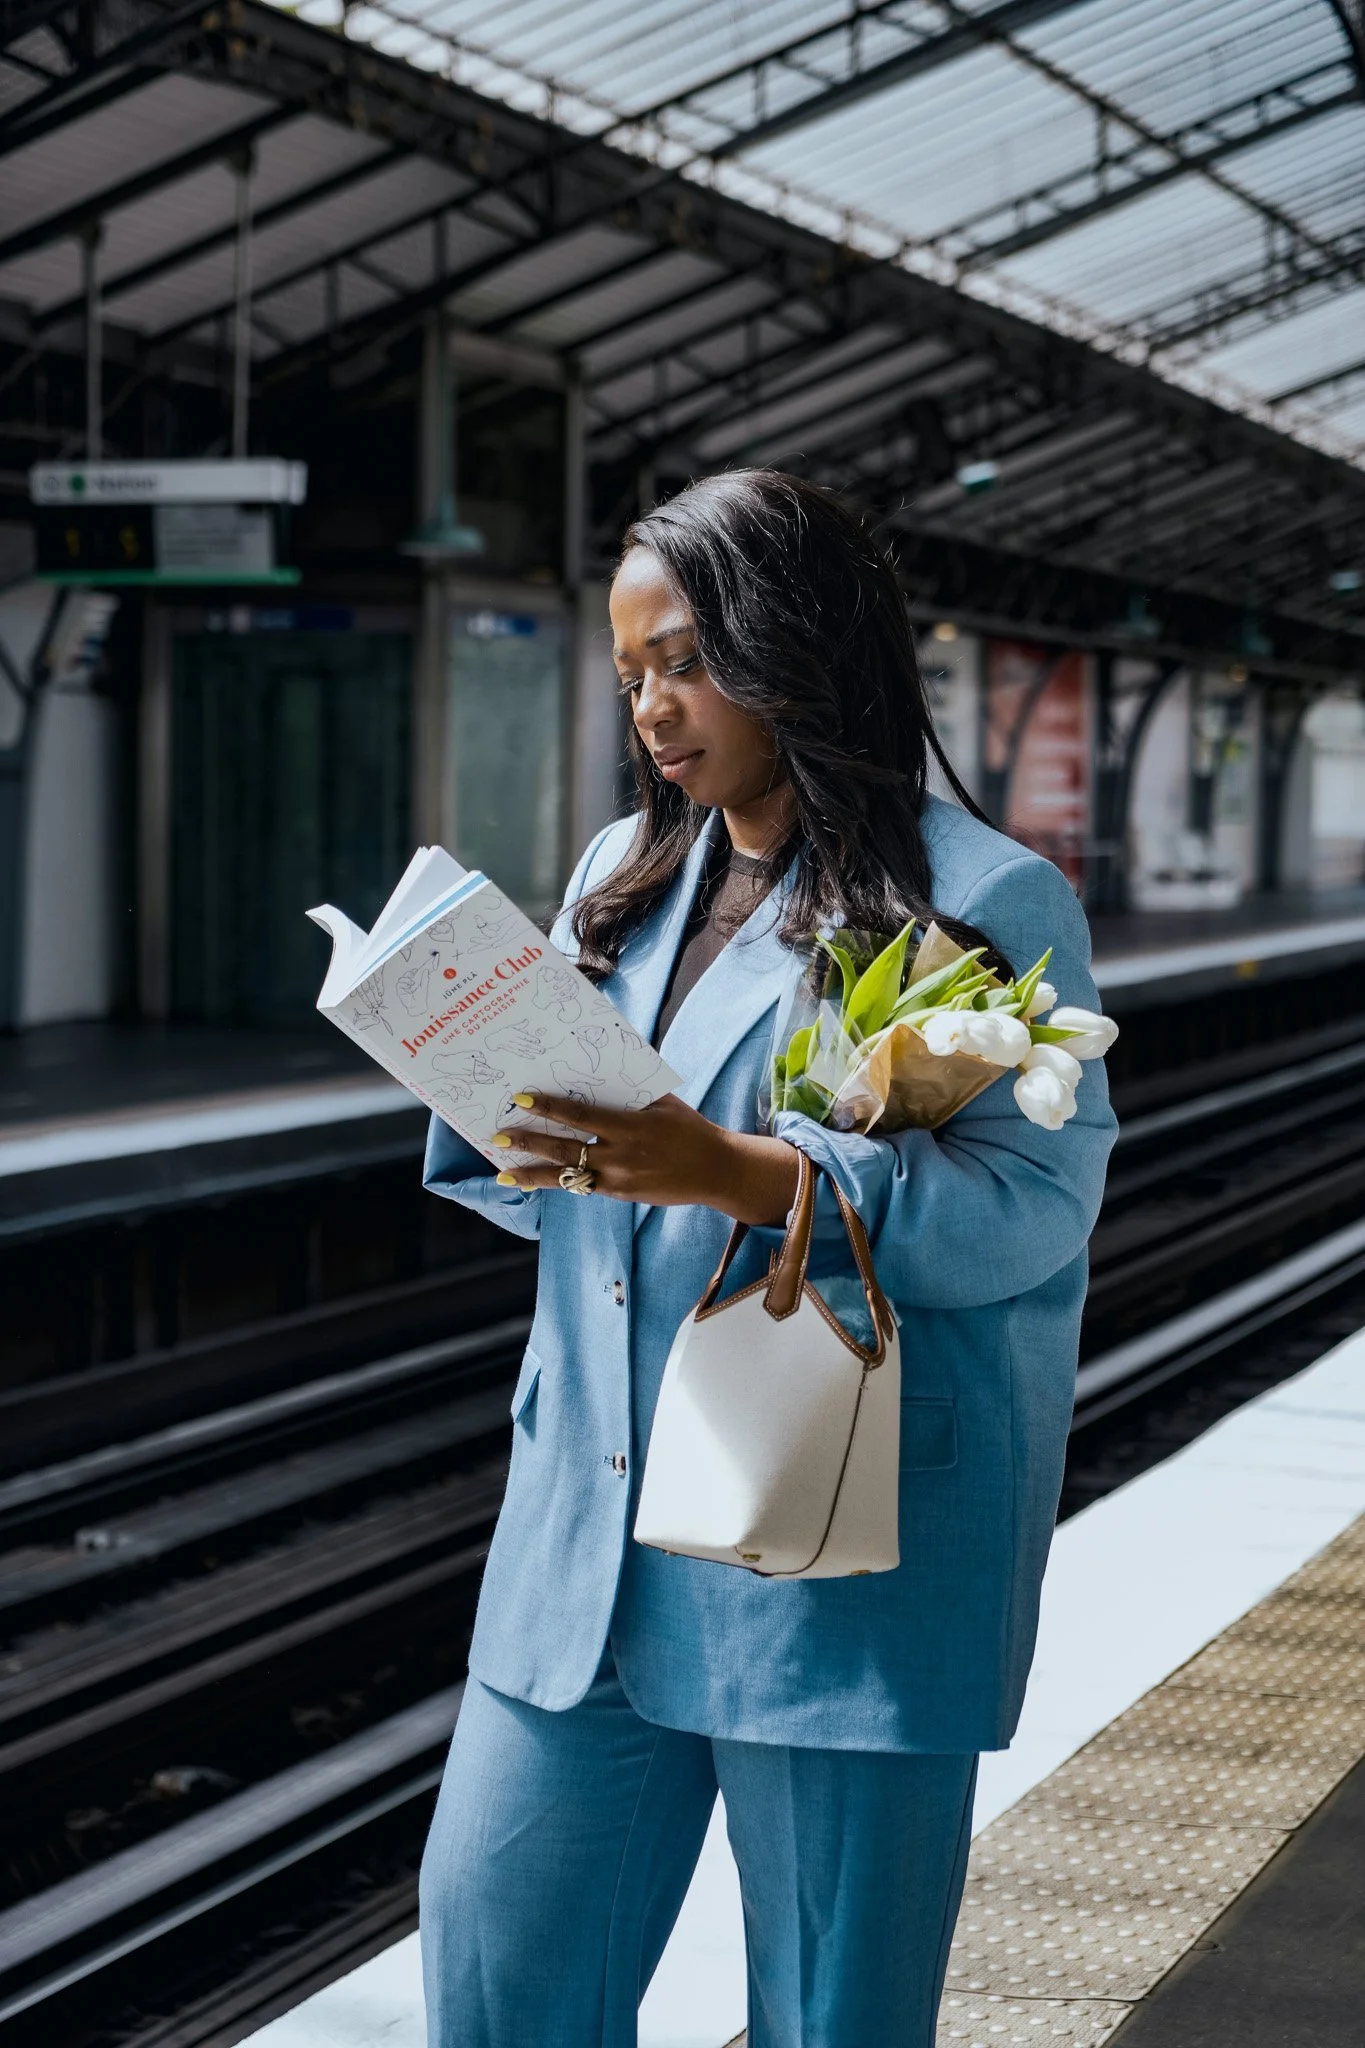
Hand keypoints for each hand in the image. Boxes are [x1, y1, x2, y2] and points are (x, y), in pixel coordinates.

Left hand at [493, 1092, 800, 1226]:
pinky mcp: (619, 1194)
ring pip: (565, 1176)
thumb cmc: (689, 1129)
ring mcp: (617, 1179)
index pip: (580, 1116)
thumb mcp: (665, 1103)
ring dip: (532, 1173)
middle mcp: (619, 1155)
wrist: (715, 1170)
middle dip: (528, 1142)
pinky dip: (557, 1183)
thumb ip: (633, 1090)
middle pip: (564, 1149)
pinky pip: (581, 1187)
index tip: (521, 1099)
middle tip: (498, 1135)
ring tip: (504, 1172)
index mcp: (629, 1126)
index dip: (548, 1108)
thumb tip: (607, 1062)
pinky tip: (534, 1181)